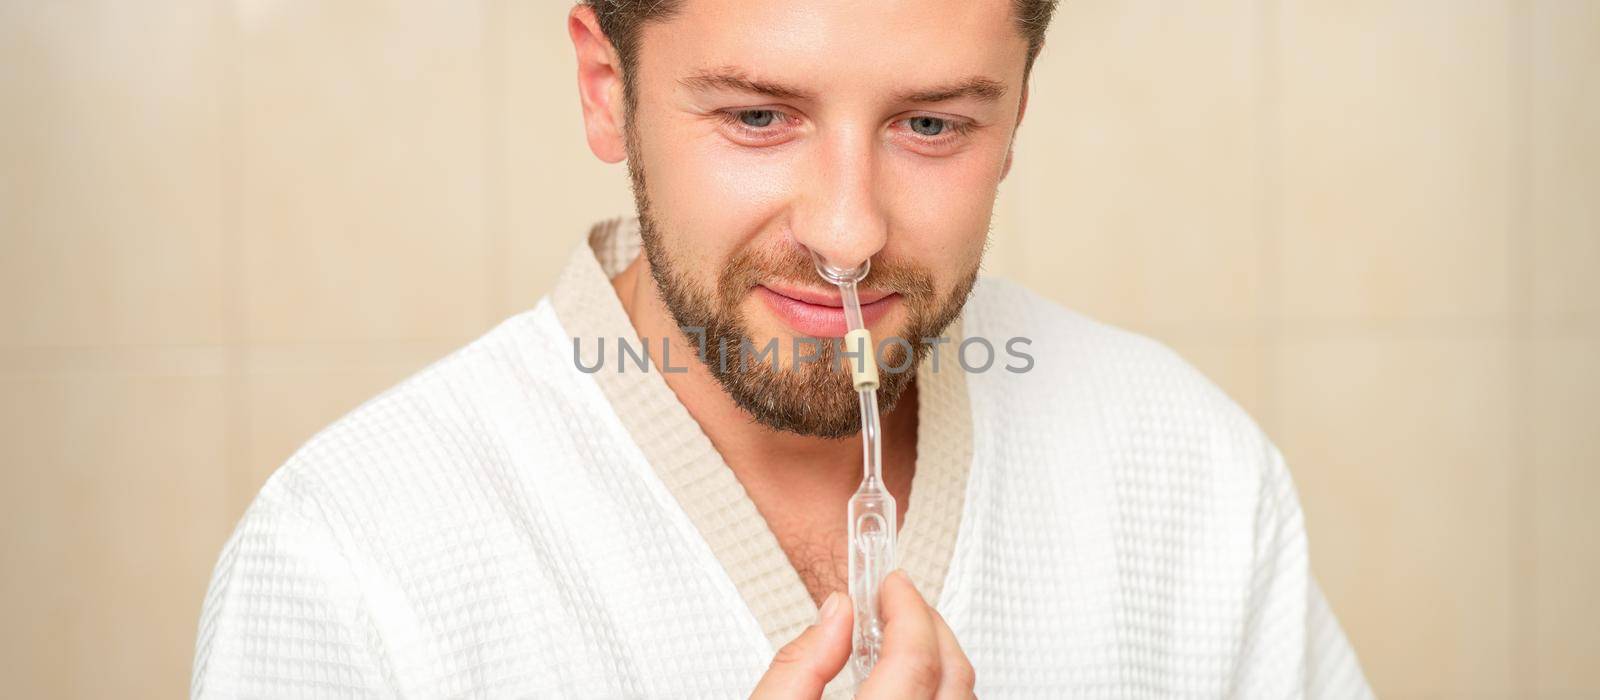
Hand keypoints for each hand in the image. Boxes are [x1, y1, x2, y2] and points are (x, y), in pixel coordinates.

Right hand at [749, 570, 976, 699]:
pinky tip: (908, 679)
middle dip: (929, 624)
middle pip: (953, 674)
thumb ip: (798, 665)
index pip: (915, 660)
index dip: (906, 608)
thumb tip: (836, 612)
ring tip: (899, 635)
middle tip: (896, 598)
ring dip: (939, 657)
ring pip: (963, 696)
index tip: (890, 582)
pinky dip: (941, 687)